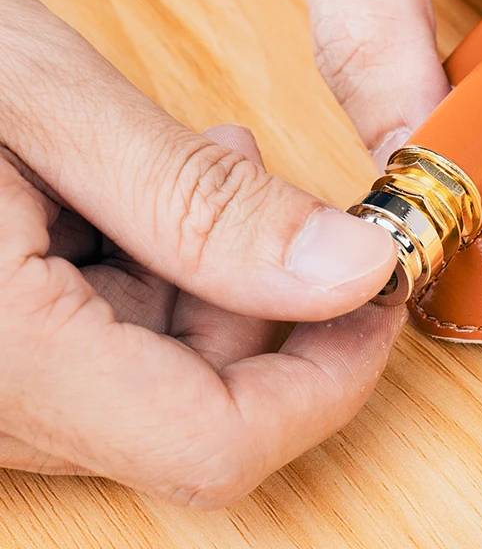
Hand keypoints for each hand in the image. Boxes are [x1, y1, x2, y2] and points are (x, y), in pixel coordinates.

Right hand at [0, 0, 399, 507]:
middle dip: (260, 294)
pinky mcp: (4, 351)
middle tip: (249, 178)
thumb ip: (202, 203)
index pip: (216, 444)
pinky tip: (134, 194)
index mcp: (2, 360)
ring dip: (207, 269)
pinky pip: (114, 338)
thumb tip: (353, 270)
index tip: (377, 290)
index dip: (327, 376)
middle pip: (200, 405)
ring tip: (178, 166)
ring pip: (164, 369)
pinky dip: (153, 266)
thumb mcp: (48, 105)